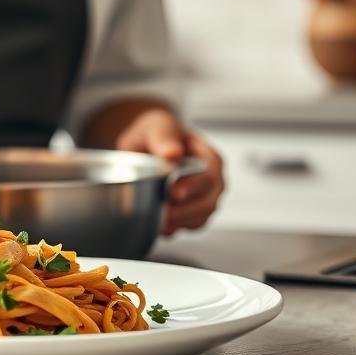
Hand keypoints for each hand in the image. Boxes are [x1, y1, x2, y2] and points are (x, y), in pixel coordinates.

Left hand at [114, 109, 225, 235]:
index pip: (209, 175)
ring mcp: (202, 197)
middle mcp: (211, 180)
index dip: (194, 186)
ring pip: (201, 216)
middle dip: (186, 210)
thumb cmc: (158, 133)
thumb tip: (172, 152)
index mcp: (209, 157)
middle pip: (208, 201)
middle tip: (164, 213)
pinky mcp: (190, 212)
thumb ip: (164, 136)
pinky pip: (190, 225)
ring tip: (160, 223)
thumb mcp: (158, 126)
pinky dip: (177, 228)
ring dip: (181, 222)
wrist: (144, 146)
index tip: (175, 194)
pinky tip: (163, 227)